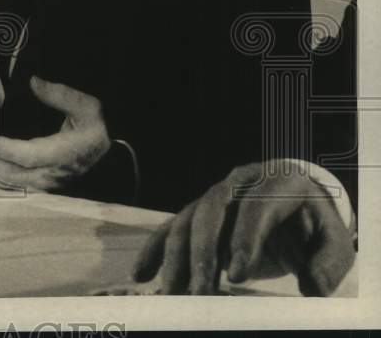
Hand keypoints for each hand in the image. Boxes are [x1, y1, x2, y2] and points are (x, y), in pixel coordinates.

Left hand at [0, 77, 110, 190]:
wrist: (103, 156)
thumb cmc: (93, 127)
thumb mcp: (87, 107)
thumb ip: (60, 95)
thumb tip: (32, 81)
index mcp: (64, 155)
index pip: (30, 156)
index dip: (7, 149)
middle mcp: (49, 175)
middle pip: (9, 174)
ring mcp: (38, 185)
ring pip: (1, 182)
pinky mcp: (30, 186)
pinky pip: (2, 183)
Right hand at [132, 161, 355, 294]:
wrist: (298, 202)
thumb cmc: (316, 226)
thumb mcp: (334, 241)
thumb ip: (329, 263)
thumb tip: (312, 286)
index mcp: (278, 182)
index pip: (256, 208)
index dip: (245, 240)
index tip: (239, 276)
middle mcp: (240, 181)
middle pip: (212, 209)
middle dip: (202, 251)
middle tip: (200, 291)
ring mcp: (216, 194)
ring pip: (187, 218)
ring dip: (176, 256)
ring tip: (173, 292)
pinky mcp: (199, 211)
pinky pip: (172, 226)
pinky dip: (155, 249)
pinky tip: (141, 274)